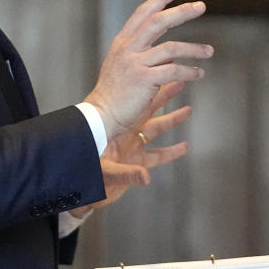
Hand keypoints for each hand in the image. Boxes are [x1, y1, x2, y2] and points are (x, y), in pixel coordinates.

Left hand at [71, 89, 191, 214]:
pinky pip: (157, 156)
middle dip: (165, 96)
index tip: (163, 78)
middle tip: (179, 81)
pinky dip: (171, 152)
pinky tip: (184, 147)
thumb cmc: (88, 176)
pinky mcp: (135, 164)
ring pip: (157, 129)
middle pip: (150, 109)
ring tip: (187, 111)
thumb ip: (128, 175)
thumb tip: (146, 178)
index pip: (140, 105)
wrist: (81, 189)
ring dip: (172, 120)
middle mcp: (127, 135)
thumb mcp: (107, 173)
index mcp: (119, 130)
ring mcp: (132, 148)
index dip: (153, 92)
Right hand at [84, 0, 212, 139]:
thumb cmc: (115, 96)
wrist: (100, 117)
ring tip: (209, 52)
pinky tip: (199, 74)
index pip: (142, 14)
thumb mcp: (126, 69)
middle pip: (158, 22)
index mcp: (122, 43)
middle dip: (181, 12)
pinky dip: (189, 71)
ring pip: (171, 47)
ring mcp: (135, 63)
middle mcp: (128, 49)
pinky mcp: (143, 79)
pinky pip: (173, 70)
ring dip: (193, 49)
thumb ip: (145, 58)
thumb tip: (170, 55)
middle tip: (201, 6)